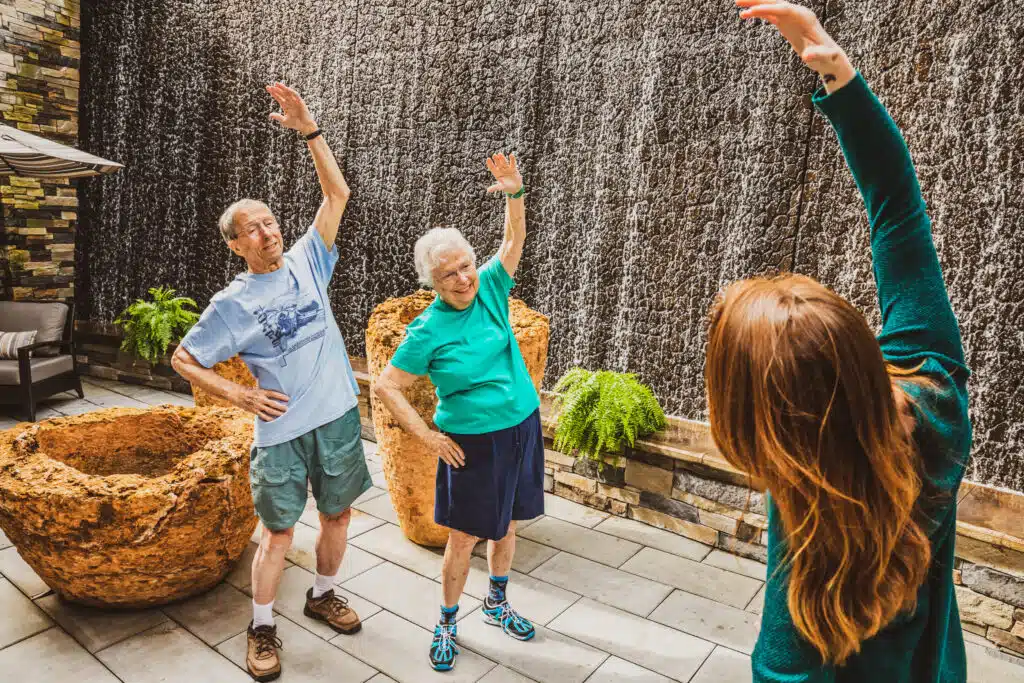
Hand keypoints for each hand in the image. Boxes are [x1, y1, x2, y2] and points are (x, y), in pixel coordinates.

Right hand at [237, 386, 289, 421]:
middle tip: (287, 409)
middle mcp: (260, 399)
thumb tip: (269, 385)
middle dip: (281, 407)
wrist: (236, 394)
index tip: (288, 398)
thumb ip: (263, 388)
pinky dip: (269, 418)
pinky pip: (263, 416)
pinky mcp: (254, 411)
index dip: (281, 396)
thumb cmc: (247, 390)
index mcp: (261, 391)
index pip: (274, 394)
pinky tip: (274, 420)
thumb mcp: (256, 387)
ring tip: (283, 415)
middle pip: (273, 404)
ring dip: (277, 413)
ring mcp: (257, 406)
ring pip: (269, 411)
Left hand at [266, 82, 317, 135]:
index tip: (268, 88)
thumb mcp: (285, 121)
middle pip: (282, 94)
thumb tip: (270, 115)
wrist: (305, 126)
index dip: (273, 93)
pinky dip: (292, 92)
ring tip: (277, 84)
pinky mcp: (301, 102)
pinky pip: (296, 95)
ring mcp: (295, 101)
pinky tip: (287, 89)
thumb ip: (278, 117)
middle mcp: (290, 102)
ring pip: (288, 93)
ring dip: (283, 88)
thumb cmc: (296, 124)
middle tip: (269, 86)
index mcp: (285, 106)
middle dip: (276, 90)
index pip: (278, 97)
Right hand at [421, 430, 465, 467]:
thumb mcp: (444, 436)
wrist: (426, 435)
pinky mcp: (436, 450)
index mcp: (448, 439)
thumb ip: (449, 441)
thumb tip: (454, 447)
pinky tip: (449, 464)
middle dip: (459, 459)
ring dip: (454, 461)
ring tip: (457, 466)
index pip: (457, 447)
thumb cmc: (436, 435)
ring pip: (449, 456)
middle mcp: (446, 444)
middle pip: (454, 453)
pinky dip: (446, 460)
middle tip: (463, 464)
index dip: (461, 453)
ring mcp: (441, 447)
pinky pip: (442, 456)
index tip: (463, 457)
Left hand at [485, 153, 522, 195]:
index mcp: (497, 174)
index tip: (488, 159)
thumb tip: (488, 190)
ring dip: (502, 158)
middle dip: (496, 160)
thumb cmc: (507, 188)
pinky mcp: (513, 168)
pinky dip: (512, 159)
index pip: (492, 168)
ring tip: (500, 154)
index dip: (490, 164)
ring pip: (504, 162)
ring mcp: (507, 168)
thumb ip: (495, 187)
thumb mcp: (501, 187)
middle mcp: (501, 170)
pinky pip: (512, 163)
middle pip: (498, 164)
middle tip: (494, 155)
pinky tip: (511, 155)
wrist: (516, 188)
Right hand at [736, 0, 854, 90]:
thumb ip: (816, 55)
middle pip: (776, 2)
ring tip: (737, 3)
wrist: (830, 56)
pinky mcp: (787, 25)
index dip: (769, 8)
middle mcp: (798, 14)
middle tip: (738, 1)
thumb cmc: (828, 57)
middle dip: (758, 1)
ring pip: (771, 7)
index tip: (752, 11)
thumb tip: (806, 56)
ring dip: (755, 4)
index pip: (784, 8)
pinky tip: (746, 14)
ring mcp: (792, 18)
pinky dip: (759, 13)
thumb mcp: (824, 57)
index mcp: (806, 17)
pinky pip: (771, 15)